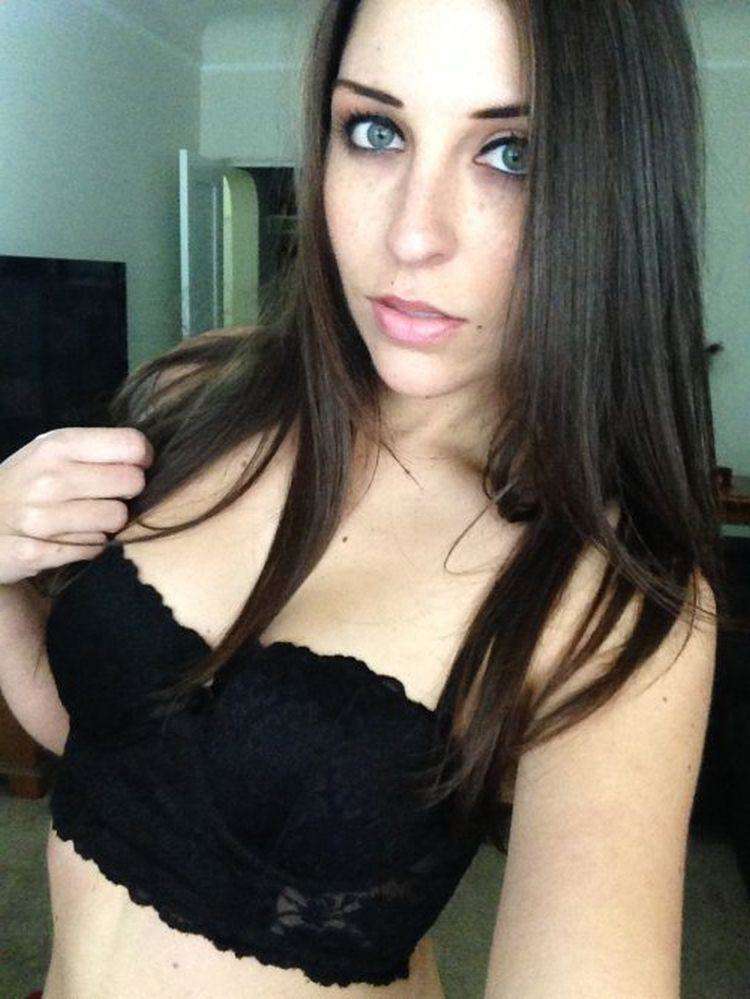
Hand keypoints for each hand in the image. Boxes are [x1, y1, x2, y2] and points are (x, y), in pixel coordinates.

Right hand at [0, 427, 153, 584]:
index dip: (143, 458)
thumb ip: (96, 449)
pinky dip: (88, 547)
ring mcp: (39, 517)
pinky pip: (94, 549)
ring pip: (117, 519)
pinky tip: (69, 539)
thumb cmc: (26, 483)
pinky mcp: (34, 552)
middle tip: (106, 497)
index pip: (131, 444)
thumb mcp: (50, 452)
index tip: (134, 467)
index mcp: (56, 445)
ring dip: (106, 523)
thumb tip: (146, 456)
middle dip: (126, 493)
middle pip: (132, 483)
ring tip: (84, 520)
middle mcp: (49, 477)